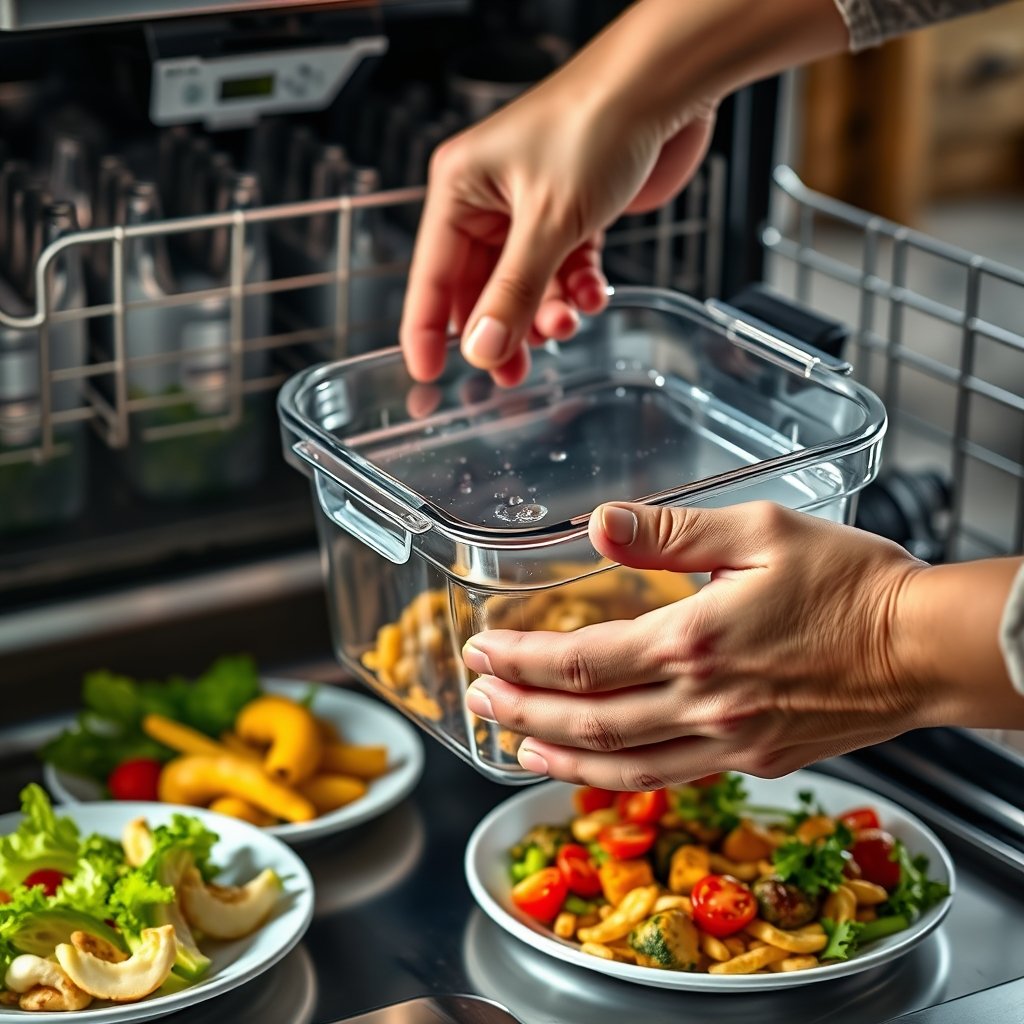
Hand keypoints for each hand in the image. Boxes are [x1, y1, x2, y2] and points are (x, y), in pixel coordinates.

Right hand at [399, 65, 716, 386]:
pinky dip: (577, 289)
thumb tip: (482, 348)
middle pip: (482, 288)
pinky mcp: (571, 214)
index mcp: (460, 188)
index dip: (427, 329)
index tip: (427, 375)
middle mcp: (489, 198)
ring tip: (567, 325)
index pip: (432, 275)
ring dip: (547, 313)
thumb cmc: (597, 124)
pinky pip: (563, 270)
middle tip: (513, 374)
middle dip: (503, 329)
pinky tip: (593, 294)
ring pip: (526, 285)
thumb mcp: (548, 222)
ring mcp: (531, 208)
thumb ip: (514, 292)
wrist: (665, 87)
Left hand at [462, 501, 932, 788]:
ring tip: (512, 742)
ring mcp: (727, 740)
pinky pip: (667, 777)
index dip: (522, 660)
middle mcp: (703, 702)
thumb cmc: (851, 582)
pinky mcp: (753, 760)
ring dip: (557, 753)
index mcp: (695, 640)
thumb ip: (671, 530)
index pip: (583, 661)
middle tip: (476, 697)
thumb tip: (599, 524)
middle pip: (587, 719)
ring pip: (620, 763)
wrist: (923, 647)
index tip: (483, 651)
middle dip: (521, 708)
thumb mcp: (760, 530)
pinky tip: (591, 766)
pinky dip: (615, 776)